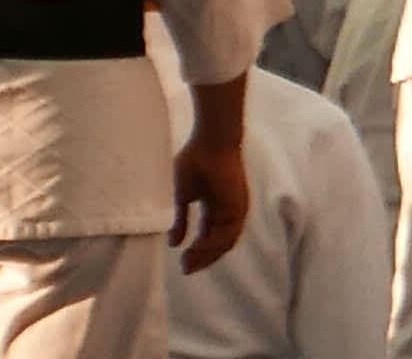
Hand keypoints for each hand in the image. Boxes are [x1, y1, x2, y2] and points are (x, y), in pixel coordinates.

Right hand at [171, 137, 250, 273]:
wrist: (210, 143)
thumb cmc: (195, 162)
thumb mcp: (183, 197)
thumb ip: (181, 221)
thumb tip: (173, 243)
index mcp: (216, 207)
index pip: (209, 236)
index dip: (197, 251)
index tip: (182, 263)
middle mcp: (228, 211)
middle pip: (218, 243)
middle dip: (202, 258)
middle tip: (185, 269)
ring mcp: (235, 210)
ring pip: (223, 242)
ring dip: (206, 255)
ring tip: (188, 262)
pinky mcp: (238, 207)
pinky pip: (228, 234)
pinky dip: (212, 245)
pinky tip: (195, 249)